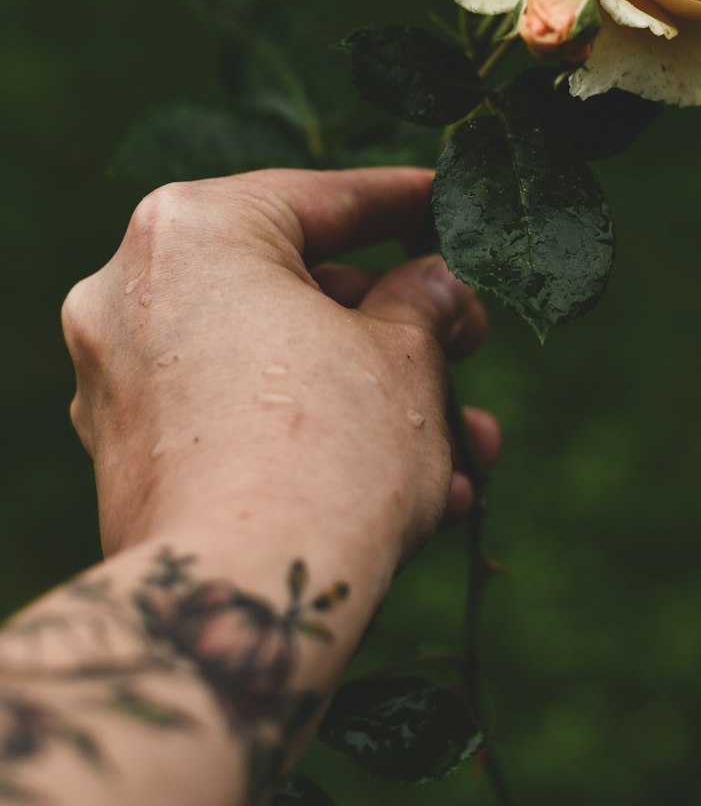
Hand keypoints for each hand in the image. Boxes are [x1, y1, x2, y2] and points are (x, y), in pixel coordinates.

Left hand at [61, 168, 499, 581]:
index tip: (452, 205)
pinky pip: (246, 423)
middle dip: (401, 331)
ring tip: (471, 450)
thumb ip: (424, 302)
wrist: (241, 606)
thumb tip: (437, 286)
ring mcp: (124, 381)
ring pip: (280, 366)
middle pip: (298, 287)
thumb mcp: (405, 356)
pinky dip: (322, 442)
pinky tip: (423, 494)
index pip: (323, 199)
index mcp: (196, 230)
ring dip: (380, 401)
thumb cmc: (330, 451)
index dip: (405, 202)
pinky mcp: (132, 462)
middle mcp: (136, 292)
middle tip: (470, 344)